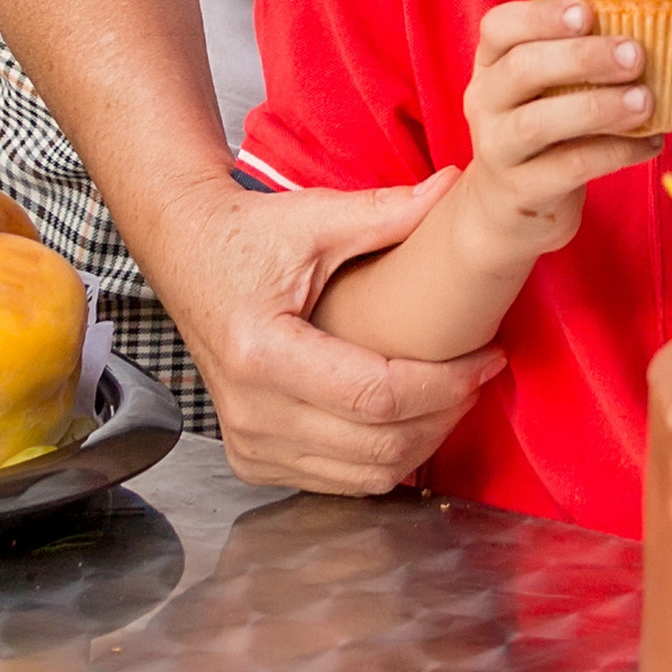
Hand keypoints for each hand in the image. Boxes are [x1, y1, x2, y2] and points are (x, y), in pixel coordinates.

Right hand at [129, 163, 503, 495]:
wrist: (185, 252)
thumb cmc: (246, 235)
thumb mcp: (316, 217)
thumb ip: (388, 212)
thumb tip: (455, 189)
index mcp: (263, 354)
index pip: (377, 396)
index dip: (445, 385)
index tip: (487, 359)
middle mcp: (250, 410)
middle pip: (376, 446)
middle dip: (444, 416)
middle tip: (478, 377)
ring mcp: (248, 441)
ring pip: (363, 476)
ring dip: (420, 444)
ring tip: (451, 397)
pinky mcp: (251, 457)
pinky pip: (335, 482)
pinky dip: (381, 459)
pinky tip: (407, 419)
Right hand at [459, 0, 665, 262]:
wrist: (509, 208)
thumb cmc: (543, 128)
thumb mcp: (546, 87)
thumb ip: (577, 53)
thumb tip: (651, 18)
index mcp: (491, 63)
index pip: (499, 27)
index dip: (542, 16)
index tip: (588, 12)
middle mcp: (485, 102)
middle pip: (522, 68)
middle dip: (582, 57)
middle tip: (635, 55)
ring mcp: (498, 149)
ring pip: (539, 122)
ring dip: (598, 107)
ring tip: (646, 101)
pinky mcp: (522, 191)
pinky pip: (569, 168)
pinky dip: (615, 152)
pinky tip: (650, 142)